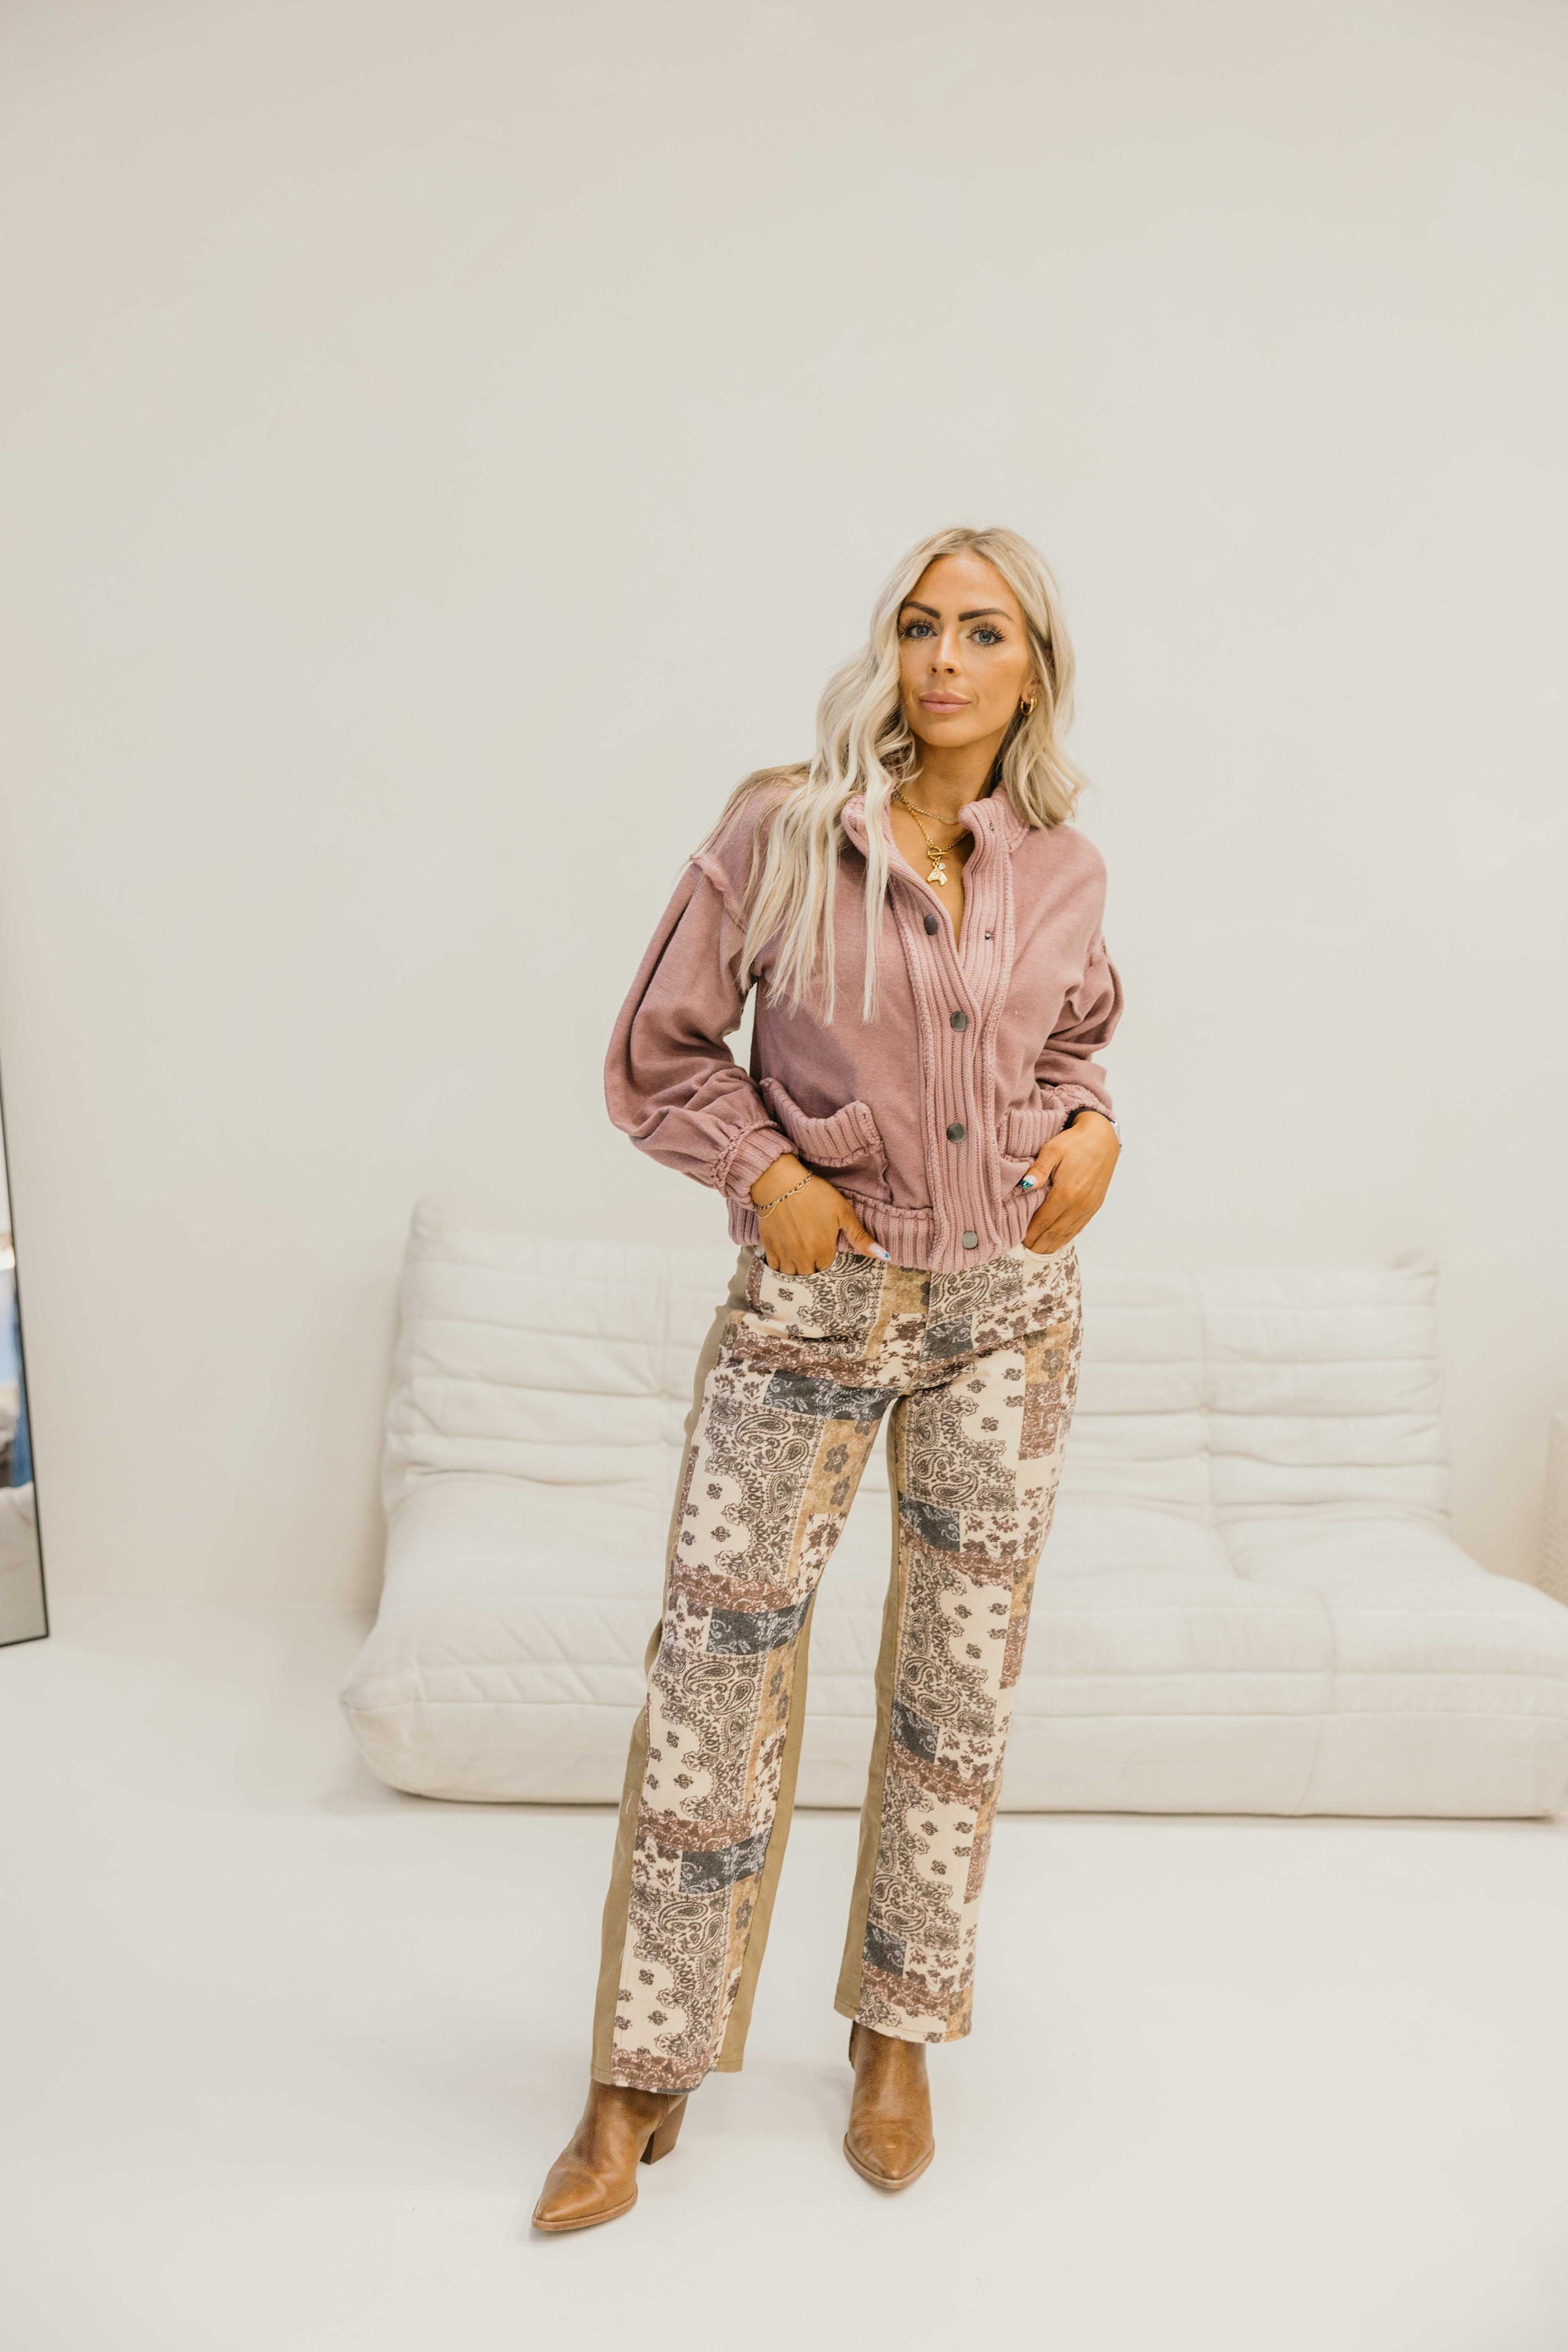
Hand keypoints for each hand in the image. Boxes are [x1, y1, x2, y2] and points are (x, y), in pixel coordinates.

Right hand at [750, 1154, 889, 1273]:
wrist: (780, 1182)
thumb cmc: (815, 1194)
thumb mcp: (843, 1212)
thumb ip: (861, 1237)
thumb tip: (885, 1256)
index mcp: (823, 1251)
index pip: (827, 1267)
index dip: (826, 1256)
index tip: (824, 1244)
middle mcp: (803, 1258)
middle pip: (809, 1273)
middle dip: (812, 1264)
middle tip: (811, 1246)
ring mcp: (784, 1254)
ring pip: (791, 1274)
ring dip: (796, 1267)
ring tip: (798, 1251)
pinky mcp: (768, 1247)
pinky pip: (774, 1267)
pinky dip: (780, 1265)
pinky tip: (785, 1252)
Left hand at [1019, 1112, 1119, 1252]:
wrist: (1102, 1138)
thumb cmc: (1074, 1142)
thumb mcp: (1052, 1150)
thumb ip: (1038, 1170)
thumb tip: (1024, 1186)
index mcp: (1066, 1192)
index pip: (1044, 1221)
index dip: (1031, 1233)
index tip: (1020, 1241)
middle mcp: (1079, 1204)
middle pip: (1056, 1232)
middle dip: (1040, 1243)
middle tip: (1026, 1251)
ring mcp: (1089, 1206)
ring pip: (1068, 1233)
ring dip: (1053, 1244)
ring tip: (1039, 1251)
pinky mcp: (1095, 1205)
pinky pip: (1079, 1226)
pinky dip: (1067, 1237)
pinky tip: (1059, 1240)